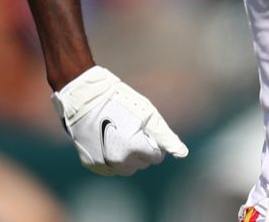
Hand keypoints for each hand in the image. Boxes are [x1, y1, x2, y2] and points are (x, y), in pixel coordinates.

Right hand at [51, 66, 187, 176]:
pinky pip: (110, 169)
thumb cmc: (121, 102)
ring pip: (126, 170)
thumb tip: (183, 154)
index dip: (153, 142)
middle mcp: (118, 161)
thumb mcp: (148, 115)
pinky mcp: (91, 163)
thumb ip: (166, 137)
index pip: (155, 157)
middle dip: (142, 150)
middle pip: (142, 164)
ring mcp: (102, 164)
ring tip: (121, 136)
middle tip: (132, 130)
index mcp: (134, 148)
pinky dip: (113, 159)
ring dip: (128, 158)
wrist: (85, 98)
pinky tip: (109, 142)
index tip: (144, 129)